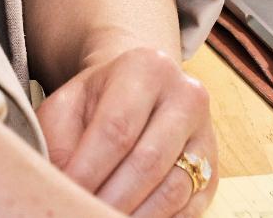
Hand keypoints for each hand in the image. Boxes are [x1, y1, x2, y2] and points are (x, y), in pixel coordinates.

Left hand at [36, 44, 216, 216]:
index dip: (87, 169)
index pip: (116, 128)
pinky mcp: (213, 171)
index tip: (65, 193)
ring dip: (134, 215)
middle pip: (147, 162)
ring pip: (172, 190)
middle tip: (81, 214)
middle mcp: (186, 96)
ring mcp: (205, 135)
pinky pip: (189, 209)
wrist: (138, 92)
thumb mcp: (67, 105)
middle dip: (109, 198)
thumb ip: (58, 142)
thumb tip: (61, 186)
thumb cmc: (96, 101)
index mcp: (147, 69)